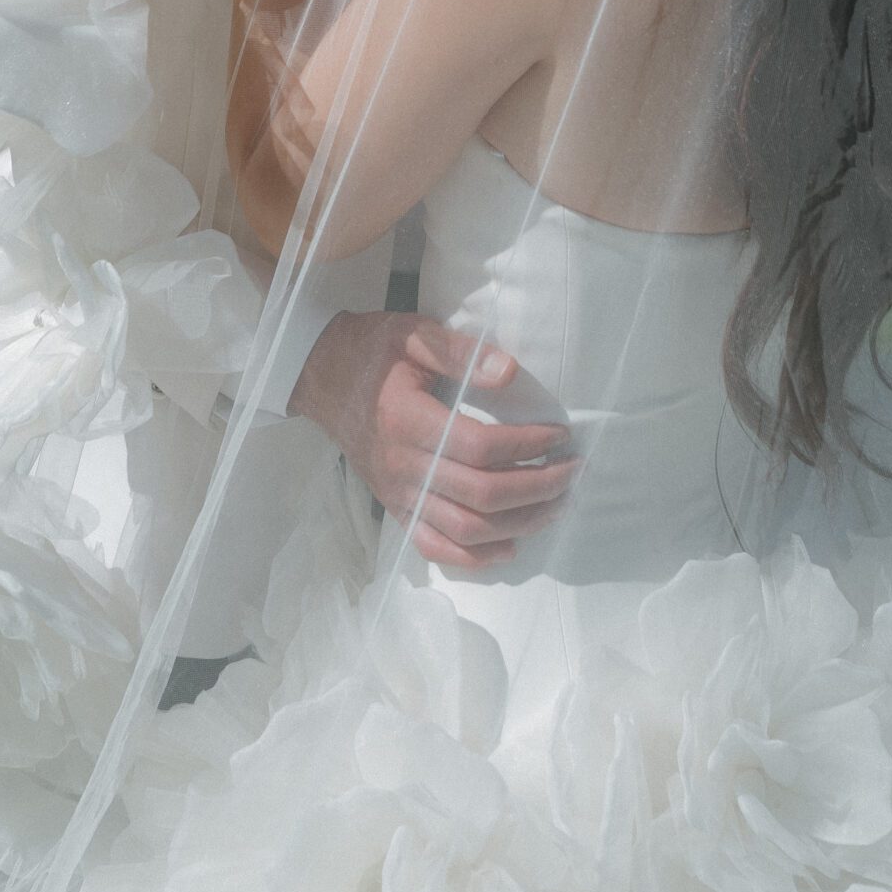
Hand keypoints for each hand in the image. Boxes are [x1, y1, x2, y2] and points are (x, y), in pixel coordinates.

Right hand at [288, 309, 578, 569]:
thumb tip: (509, 373)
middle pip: (482, 495)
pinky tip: (509, 545)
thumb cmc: (370, 352)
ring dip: (519, 524)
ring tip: (555, 505)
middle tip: (572, 472)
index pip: (480, 447)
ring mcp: (398, 494)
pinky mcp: (395, 508)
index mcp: (409, 422)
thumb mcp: (412, 333)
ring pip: (466, 530)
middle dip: (537, 488)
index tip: (560, 434)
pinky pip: (435, 547)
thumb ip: (460, 352)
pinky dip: (475, 558)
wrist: (319, 376)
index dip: (526, 445)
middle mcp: (404, 467)